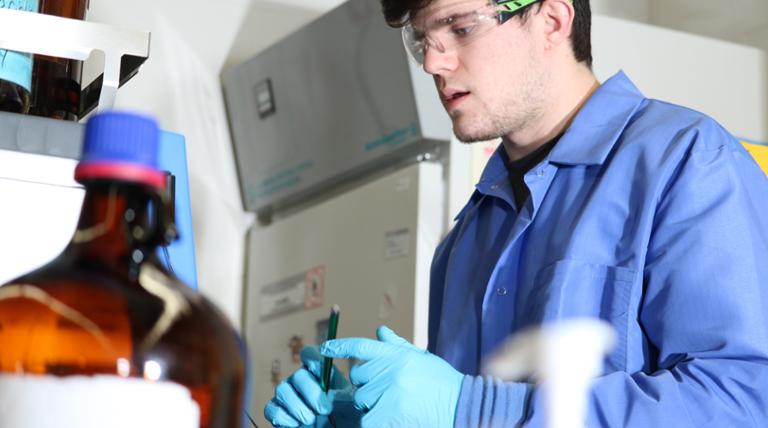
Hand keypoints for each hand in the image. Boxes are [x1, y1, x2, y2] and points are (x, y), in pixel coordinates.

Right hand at [263, 346, 361, 426]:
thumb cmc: (347, 415)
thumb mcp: (351, 403)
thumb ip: (343, 395)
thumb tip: (330, 394)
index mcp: (319, 371)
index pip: (309, 354)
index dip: (312, 360)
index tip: (321, 372)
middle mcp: (301, 379)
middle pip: (298, 375)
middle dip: (311, 393)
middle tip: (324, 409)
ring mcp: (288, 394)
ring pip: (282, 390)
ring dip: (297, 406)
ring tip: (310, 419)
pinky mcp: (278, 411)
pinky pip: (271, 408)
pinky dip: (283, 417)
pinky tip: (297, 424)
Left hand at [321, 326, 463, 427]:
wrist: (461, 406)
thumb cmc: (441, 382)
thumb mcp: (420, 359)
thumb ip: (396, 346)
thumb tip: (379, 331)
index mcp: (398, 354)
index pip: (361, 346)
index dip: (339, 346)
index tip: (324, 348)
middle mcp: (392, 370)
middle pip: (358, 376)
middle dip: (366, 383)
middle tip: (386, 390)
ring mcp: (391, 392)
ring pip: (361, 398)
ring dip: (369, 404)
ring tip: (393, 404)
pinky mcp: (391, 414)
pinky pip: (366, 419)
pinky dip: (370, 420)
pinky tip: (386, 417)